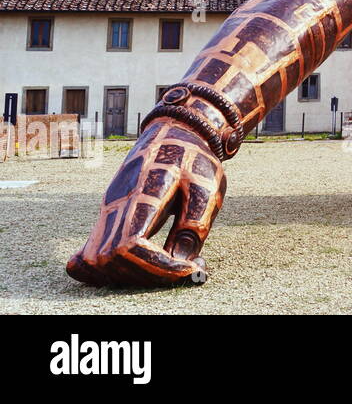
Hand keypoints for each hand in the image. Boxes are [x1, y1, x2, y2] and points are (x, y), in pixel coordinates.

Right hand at [67, 116, 224, 286]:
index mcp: (142, 193)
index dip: (156, 266)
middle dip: (148, 274)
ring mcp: (106, 211)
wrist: (174, 134)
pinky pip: (87, 254)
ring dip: (131, 275)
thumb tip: (181, 260)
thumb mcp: (207, 186)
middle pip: (109, 259)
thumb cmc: (193, 159)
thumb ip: (195, 222)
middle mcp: (115, 204)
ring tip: (167, 265)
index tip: (189, 266)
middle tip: (185, 266)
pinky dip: (103, 271)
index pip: (129, 246)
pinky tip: (135, 269)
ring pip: (96, 260)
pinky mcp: (105, 217)